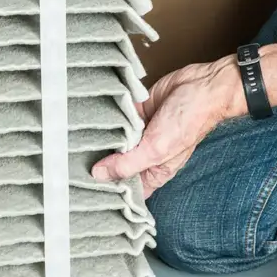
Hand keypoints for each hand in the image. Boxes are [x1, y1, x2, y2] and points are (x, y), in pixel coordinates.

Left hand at [91, 56, 244, 197]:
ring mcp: (138, 133)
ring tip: (78, 141)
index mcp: (153, 172)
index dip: (109, 191)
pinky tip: (92, 119)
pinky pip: (114, 118)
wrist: (201, 85)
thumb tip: (99, 175)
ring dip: (99, 139)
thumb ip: (127, 164)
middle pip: (114, 165)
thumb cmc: (190, 121)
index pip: (127, 189)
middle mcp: (144, 154)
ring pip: (111, 141)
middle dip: (98, 164)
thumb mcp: (156, 149)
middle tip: (76, 163)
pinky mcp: (134, 112)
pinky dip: (105, 118)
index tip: (86, 189)